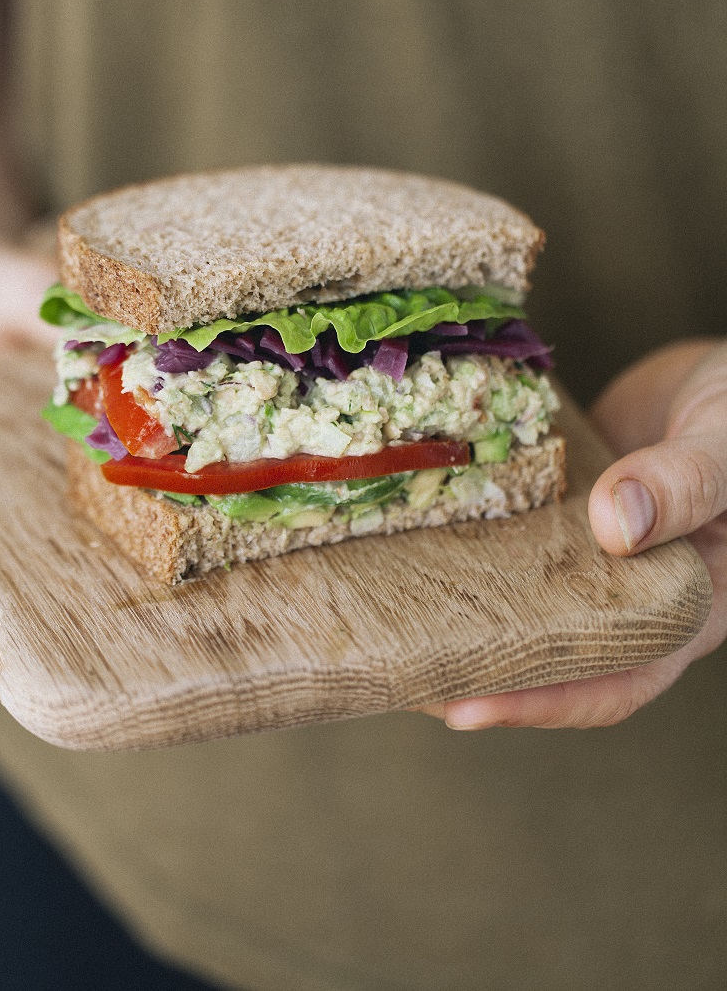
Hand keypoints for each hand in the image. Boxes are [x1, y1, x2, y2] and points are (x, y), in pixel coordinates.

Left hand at [422, 338, 726, 729]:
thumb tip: (617, 527)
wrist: (726, 370)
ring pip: (524, 596)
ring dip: (464, 606)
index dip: (544, 700)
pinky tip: (413, 529)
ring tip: (386, 614)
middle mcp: (633, 591)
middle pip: (555, 651)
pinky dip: (471, 536)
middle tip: (398, 669)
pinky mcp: (562, 509)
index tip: (463, 707)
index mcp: (691, 604)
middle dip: (480, 667)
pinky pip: (514, 532)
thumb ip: (688, 482)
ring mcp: (592, 551)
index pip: (618, 678)